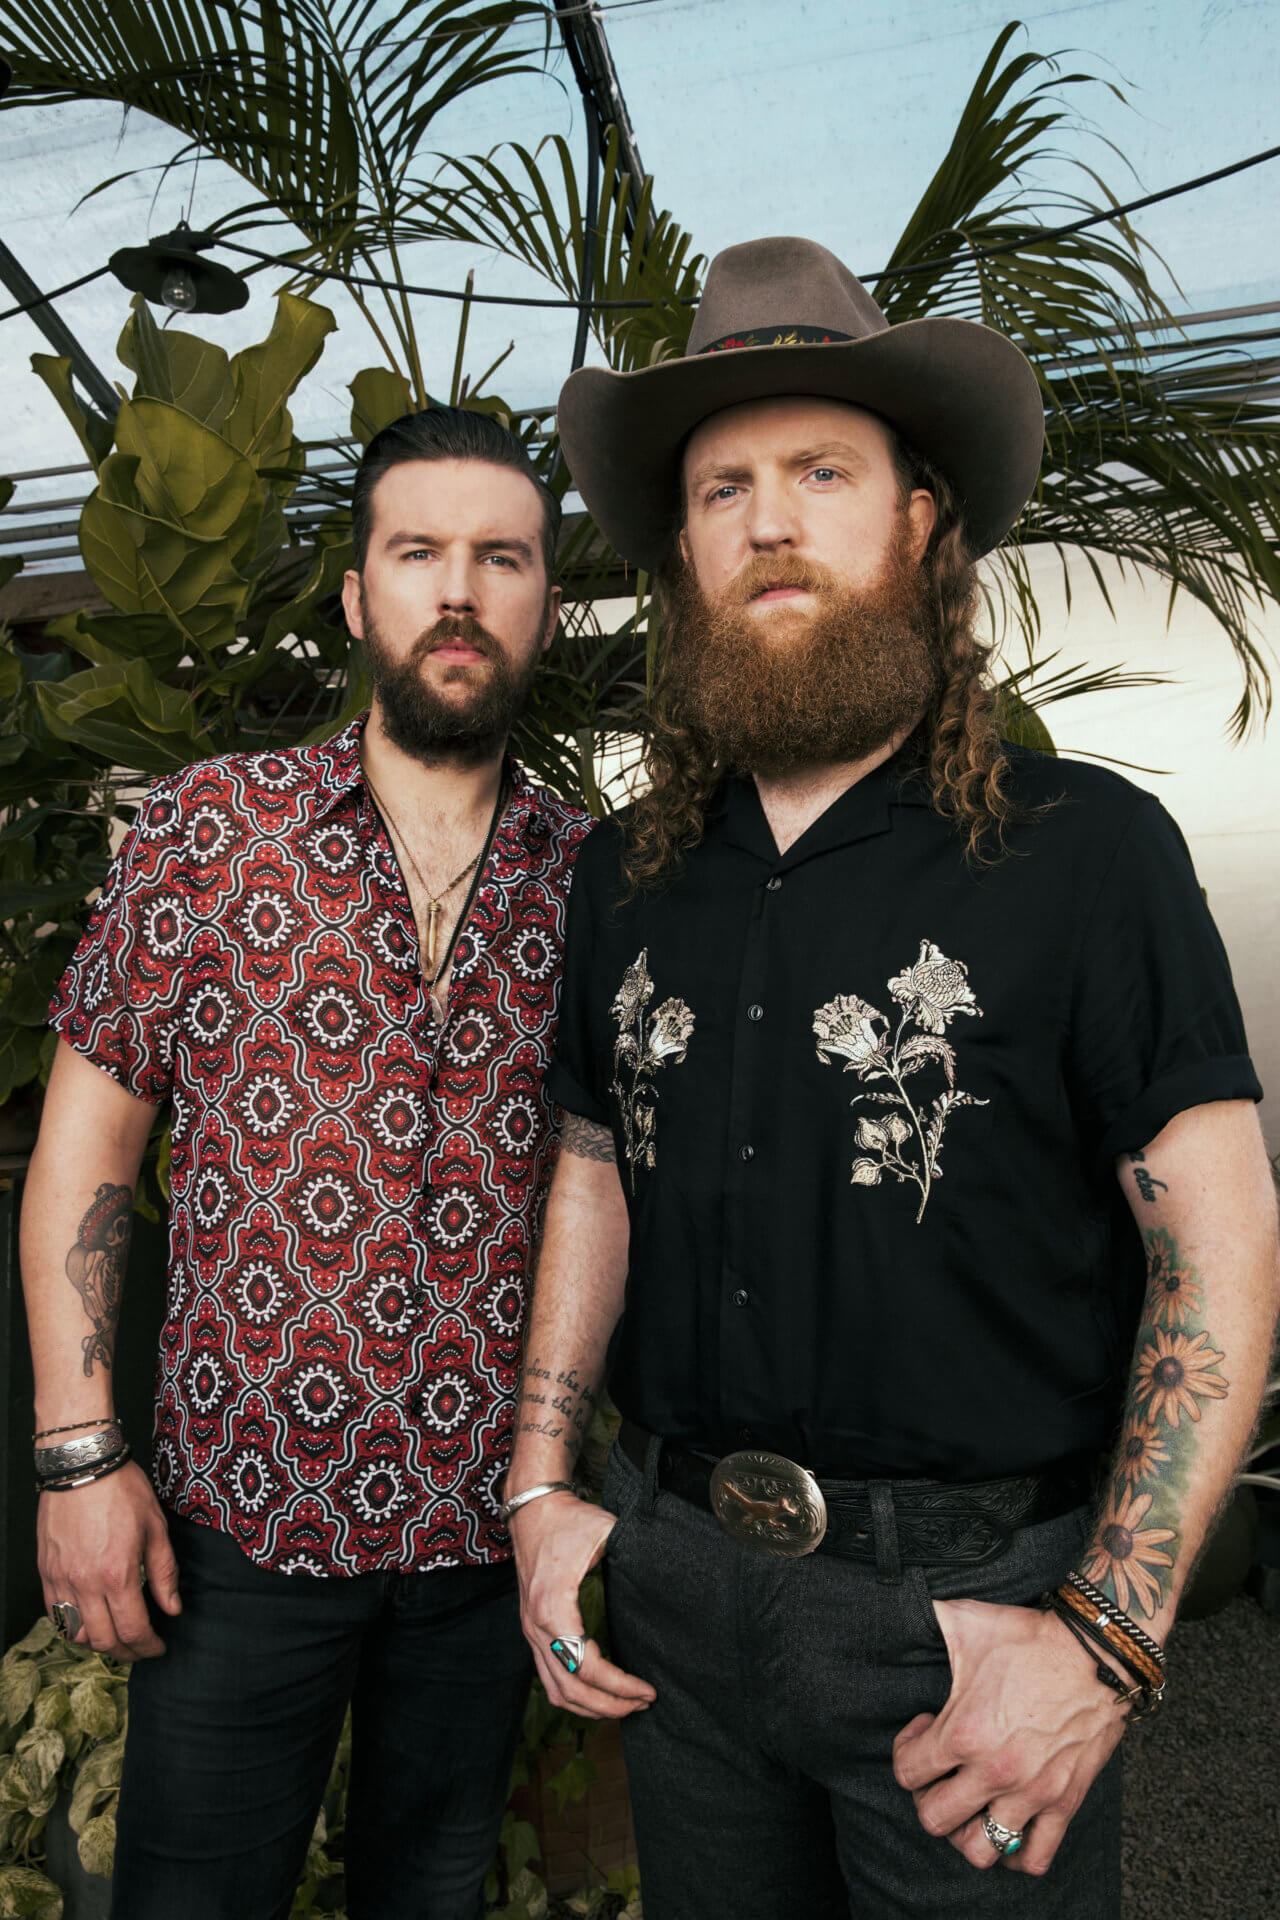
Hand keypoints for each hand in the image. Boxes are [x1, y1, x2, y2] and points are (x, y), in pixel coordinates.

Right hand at [37, 1462, 181, 1660]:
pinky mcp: (46, 1571)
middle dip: (126, 1652)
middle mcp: (85, 1583)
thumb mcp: (155, 1527)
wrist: (83, 1465)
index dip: (149, 1646)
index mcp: (117, 1573)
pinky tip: (88, 1620)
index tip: (159, 1647)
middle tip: (141, 1648)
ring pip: (76, 1634)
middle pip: (103, 1640)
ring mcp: (61, 1579)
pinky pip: (55, 1614)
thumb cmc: (122, 1490)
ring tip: (116, 1635)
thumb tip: (172, 1608)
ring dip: (97, 1643)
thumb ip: (164, 1573)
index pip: (133, 1629)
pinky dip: (72, 1626)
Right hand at [509, 1491, 655, 1719]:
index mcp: (553, 1606)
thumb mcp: (606, 1531)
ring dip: (590, 1707)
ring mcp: (531, 1631)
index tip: (648, 1690)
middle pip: (571, 1688)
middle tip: (642, 1703)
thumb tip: (671, 1572)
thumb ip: (634, 1552)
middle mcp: (536, 1626)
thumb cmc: (569, 1520)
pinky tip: (597, 1694)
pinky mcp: (532, 1630)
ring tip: (624, 1706)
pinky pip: (548, 1678)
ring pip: (556, 1690)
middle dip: (610, 1705)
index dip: (619, 1685)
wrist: (532, 1509)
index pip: (586, 1666)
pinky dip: (573, 1695)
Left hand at [892, 1599, 1125, 1875]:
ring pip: (979, 1850)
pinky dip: (1015, 1853)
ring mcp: (1031, 1793)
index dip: (906, 1749)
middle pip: (934, 1819)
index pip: (906, 1772)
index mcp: (963, 1732)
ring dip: (966, 1831)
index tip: (924, 1729)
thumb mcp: (968, 1619)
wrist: (1097, 1654)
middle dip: (928, 1795)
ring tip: (970, 1803)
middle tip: (941, 1771)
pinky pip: (1034, 1857)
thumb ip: (929, 1619)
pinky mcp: (1064, 1803)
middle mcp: (994, 1772)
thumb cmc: (1031, 1638)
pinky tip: (1008, 1825)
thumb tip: (902, 1608)